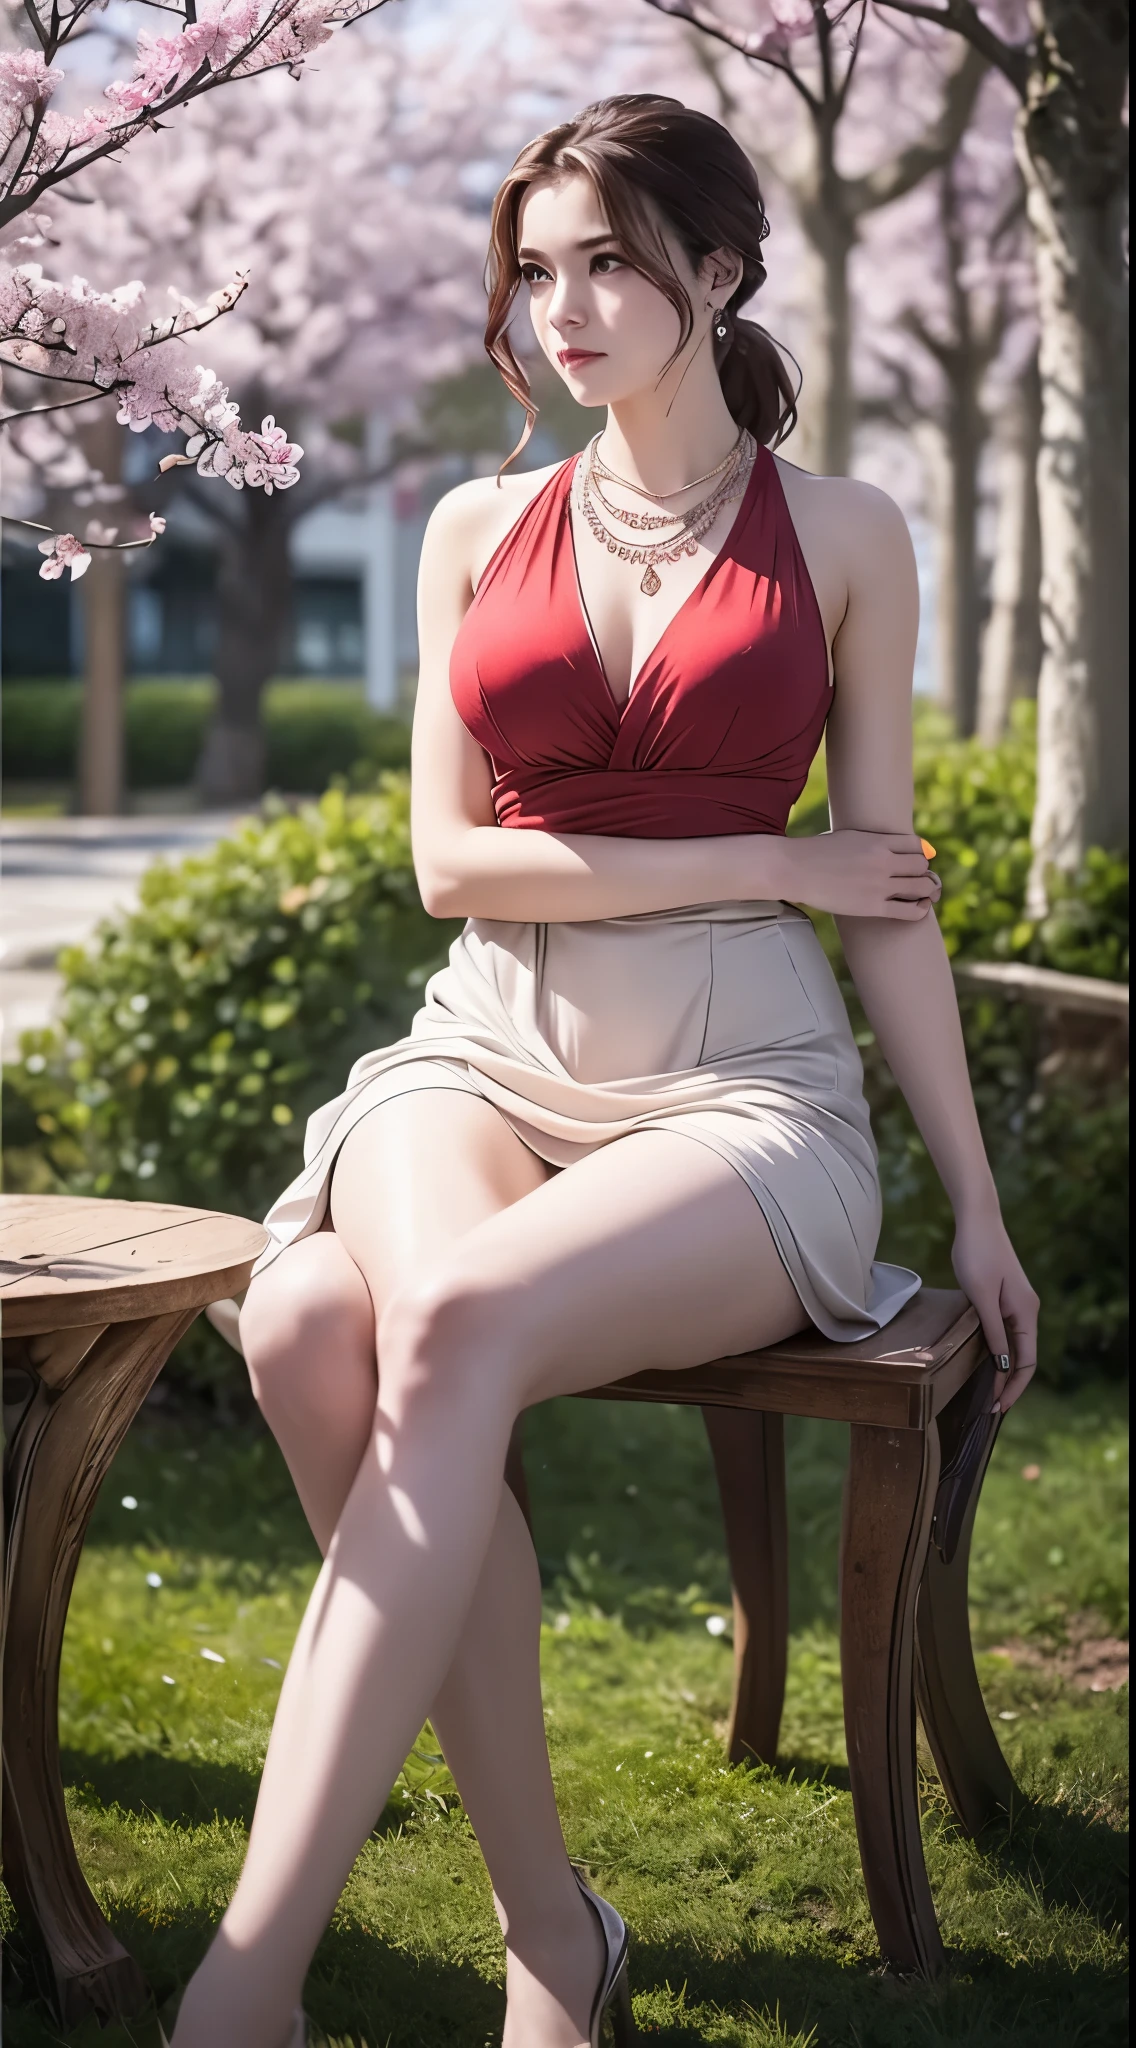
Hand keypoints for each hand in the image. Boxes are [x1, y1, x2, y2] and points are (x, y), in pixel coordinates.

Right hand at [779, 830, 942, 919]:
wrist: (795, 869)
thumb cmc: (818, 852)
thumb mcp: (849, 836)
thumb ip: (873, 841)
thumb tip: (889, 845)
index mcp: (878, 841)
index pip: (917, 845)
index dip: (920, 854)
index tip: (915, 861)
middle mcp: (883, 861)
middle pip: (922, 866)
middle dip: (922, 872)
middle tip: (915, 879)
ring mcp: (879, 885)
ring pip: (921, 887)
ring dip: (926, 890)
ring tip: (923, 894)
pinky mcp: (872, 907)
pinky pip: (909, 911)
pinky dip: (920, 910)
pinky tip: (920, 908)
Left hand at [951, 1211, 1038, 1413]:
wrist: (976, 1220)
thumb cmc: (977, 1254)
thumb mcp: (981, 1296)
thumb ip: (992, 1330)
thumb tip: (1001, 1363)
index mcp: (1025, 1312)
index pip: (1027, 1361)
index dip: (1014, 1386)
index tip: (998, 1407)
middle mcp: (1026, 1310)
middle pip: (1023, 1357)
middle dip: (1009, 1384)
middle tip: (990, 1408)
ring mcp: (1016, 1304)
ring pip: (1014, 1346)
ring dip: (1003, 1370)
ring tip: (987, 1393)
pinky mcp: (1004, 1297)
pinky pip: (1005, 1332)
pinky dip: (998, 1351)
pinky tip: (985, 1361)